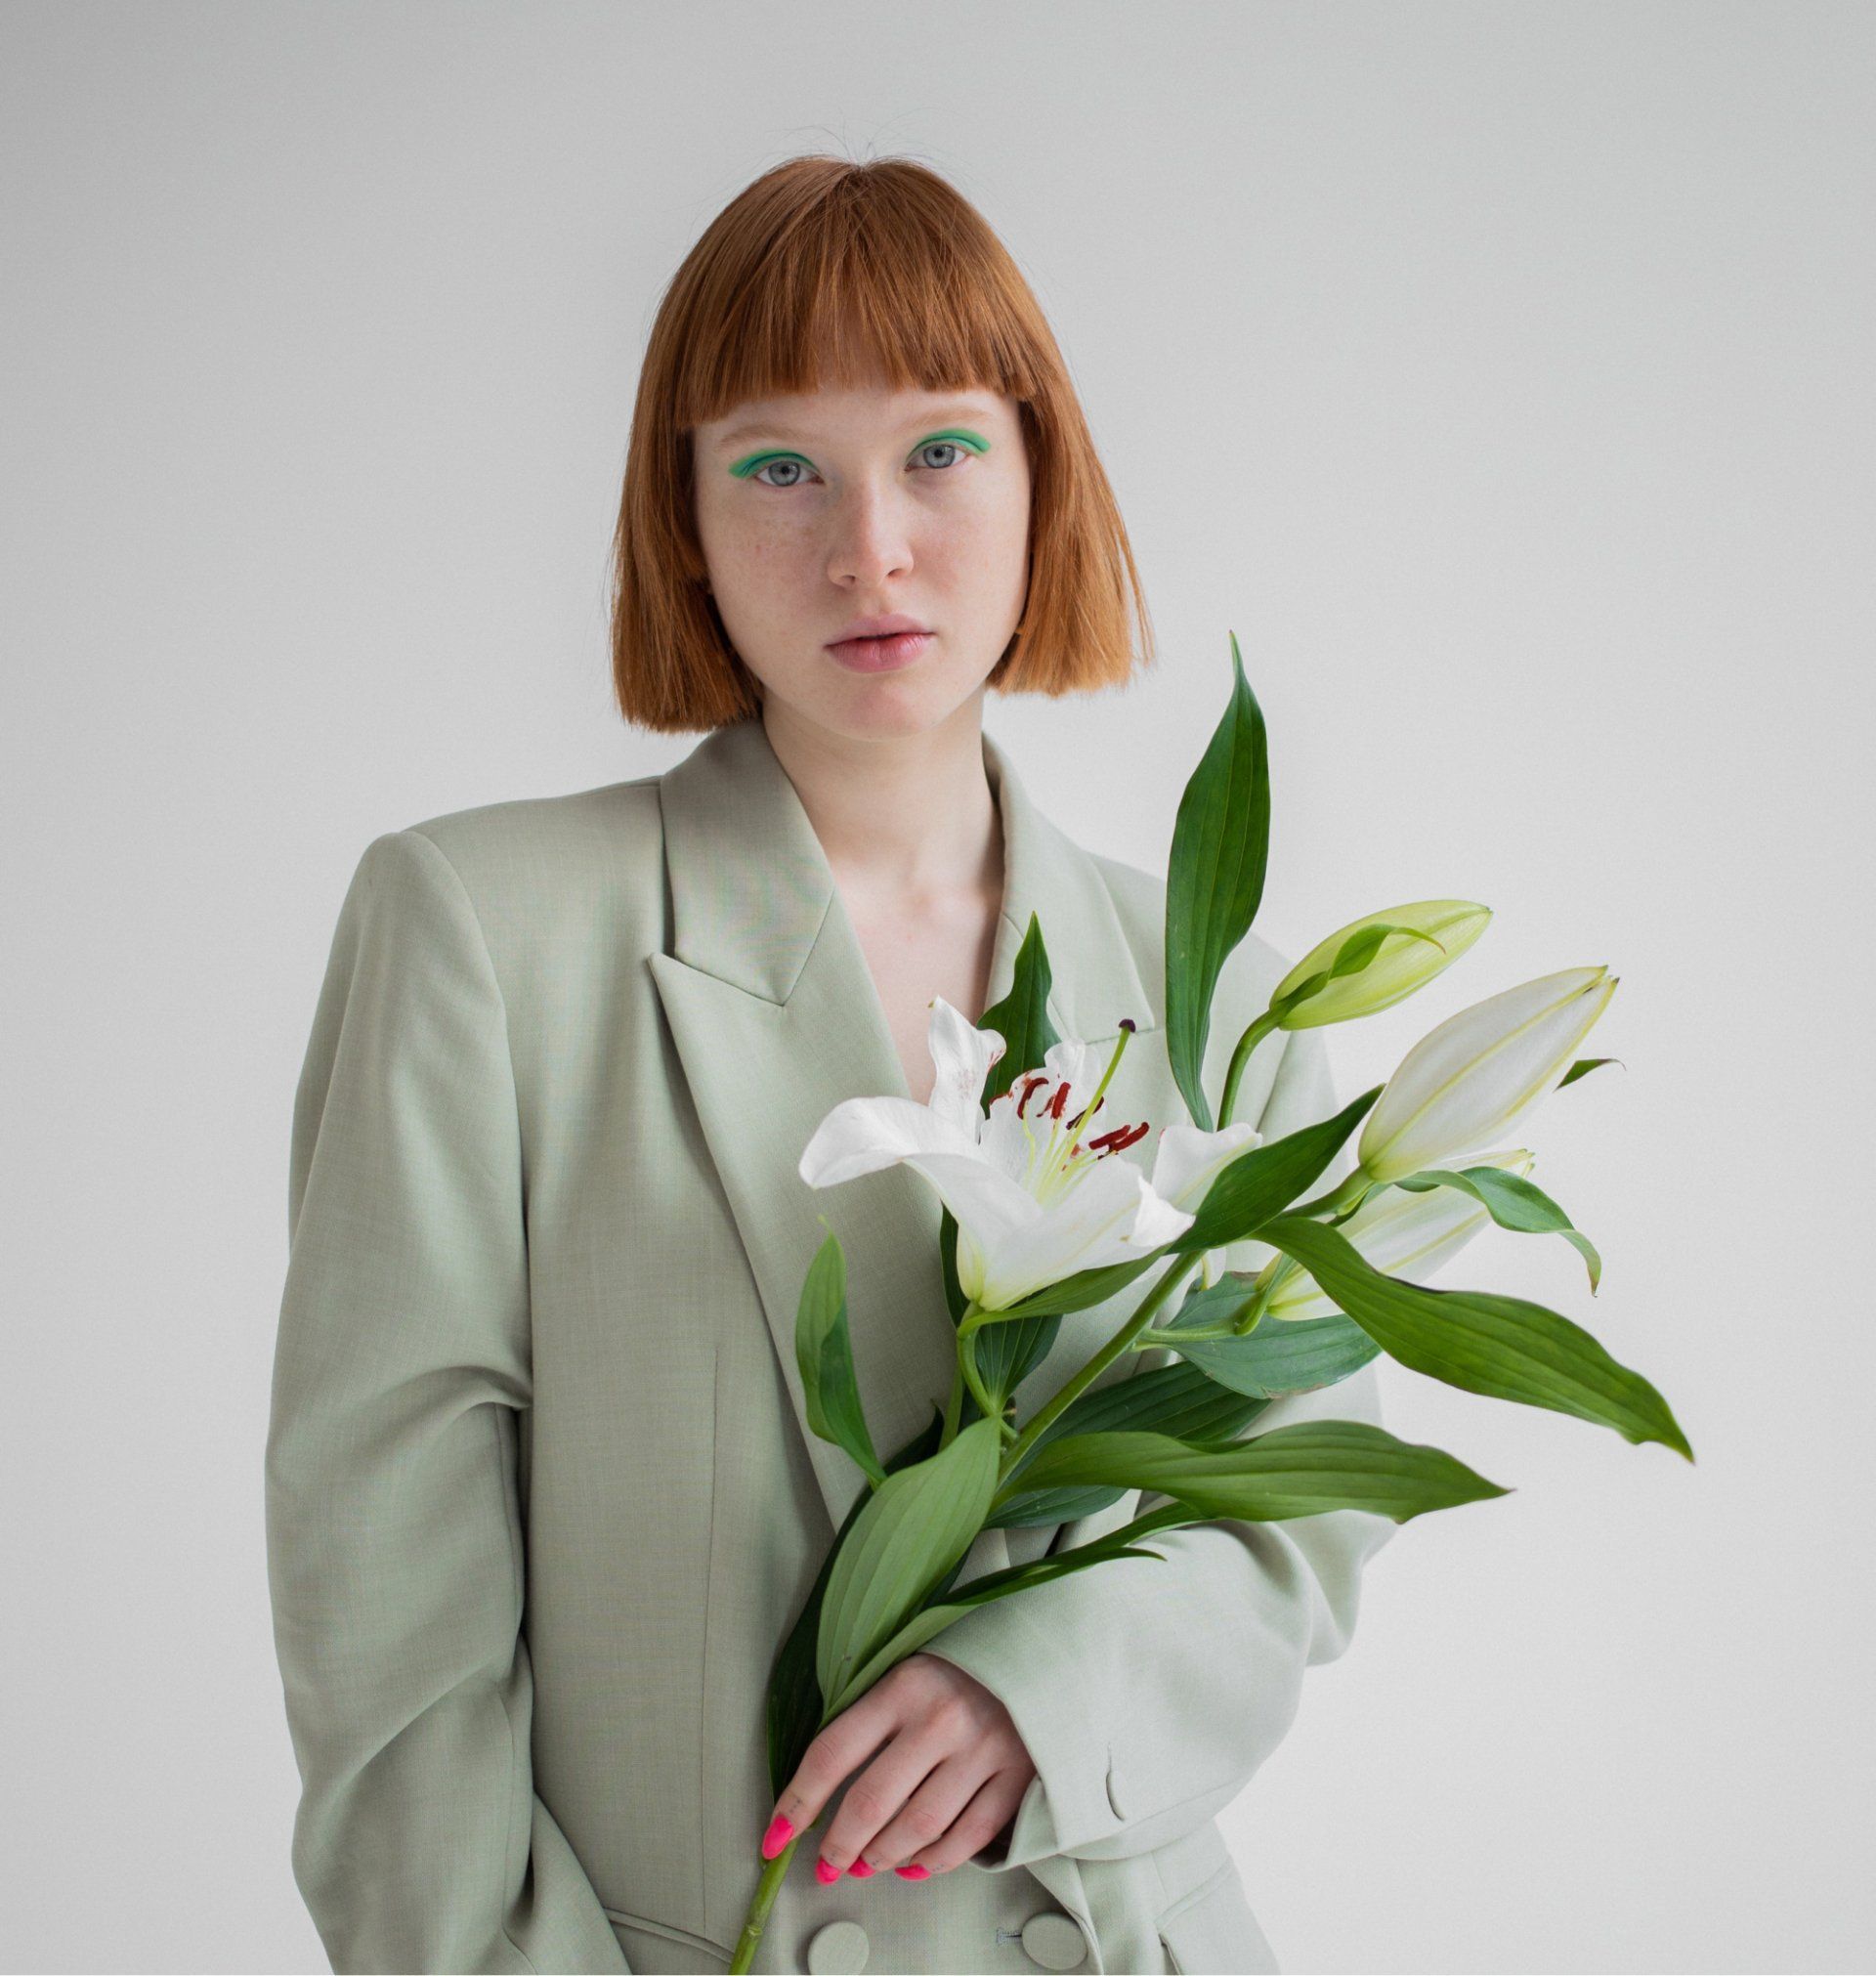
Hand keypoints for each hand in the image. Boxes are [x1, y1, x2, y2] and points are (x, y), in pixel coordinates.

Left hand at [764, 1652, 1036, 1878]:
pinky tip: (915, 1866)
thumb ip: (872, 1717)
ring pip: (917, 1827)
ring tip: (868, 1864)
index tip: (775, 1837)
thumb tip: (824, 1786)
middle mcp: (941, 1718)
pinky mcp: (1018, 1774)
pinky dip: (934, 1862)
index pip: (833, 1752)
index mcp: (903, 1684)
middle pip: (872, 1801)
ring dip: (883, 1857)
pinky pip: (966, 1837)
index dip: (798, 1802)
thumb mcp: (909, 1670)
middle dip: (840, 1845)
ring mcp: (982, 1749)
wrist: (1044, 1652)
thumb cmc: (962, 1667)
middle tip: (828, 1865)